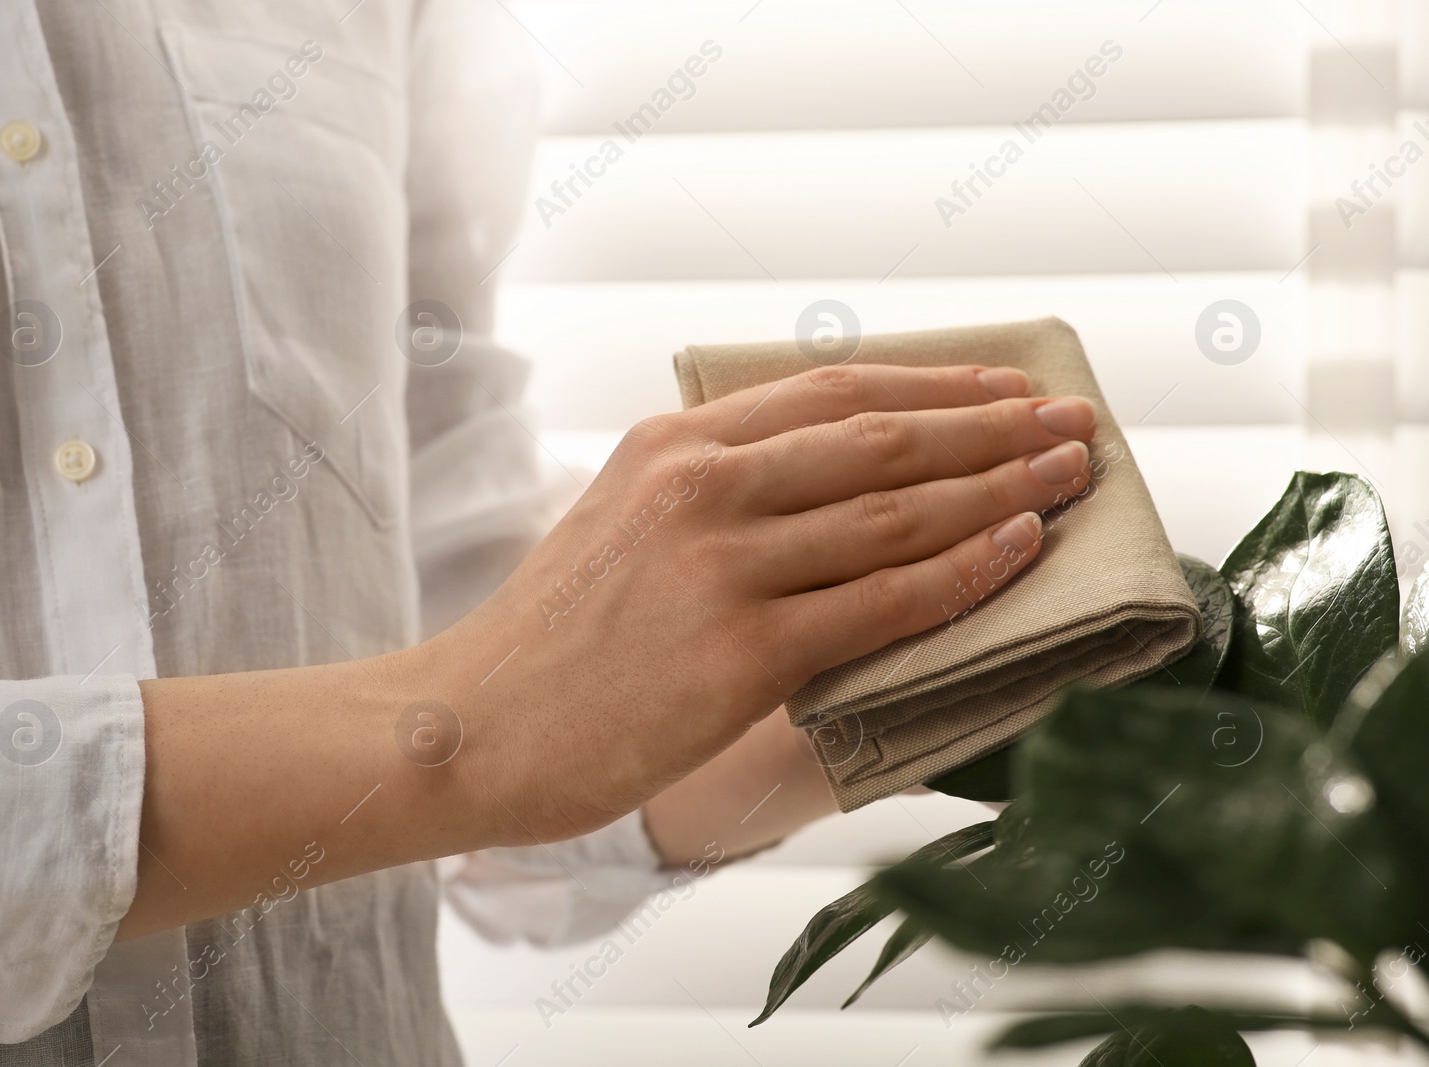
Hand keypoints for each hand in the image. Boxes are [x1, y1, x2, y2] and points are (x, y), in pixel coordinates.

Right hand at [406, 363, 1095, 843]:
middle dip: (991, 427)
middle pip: (879, 438)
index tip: (1004, 385)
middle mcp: (699, 484)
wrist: (474, 728)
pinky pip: (882, 600)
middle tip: (1073, 423)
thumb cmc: (553, 639)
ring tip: (1070, 476)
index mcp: (669, 440)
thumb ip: (709, 487)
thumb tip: (825, 483)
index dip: (934, 382)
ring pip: (894, 511)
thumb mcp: (617, 518)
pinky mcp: (740, 649)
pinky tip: (1020, 548)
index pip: (829, 388)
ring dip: (1000, 489)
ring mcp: (720, 563)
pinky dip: (963, 572)